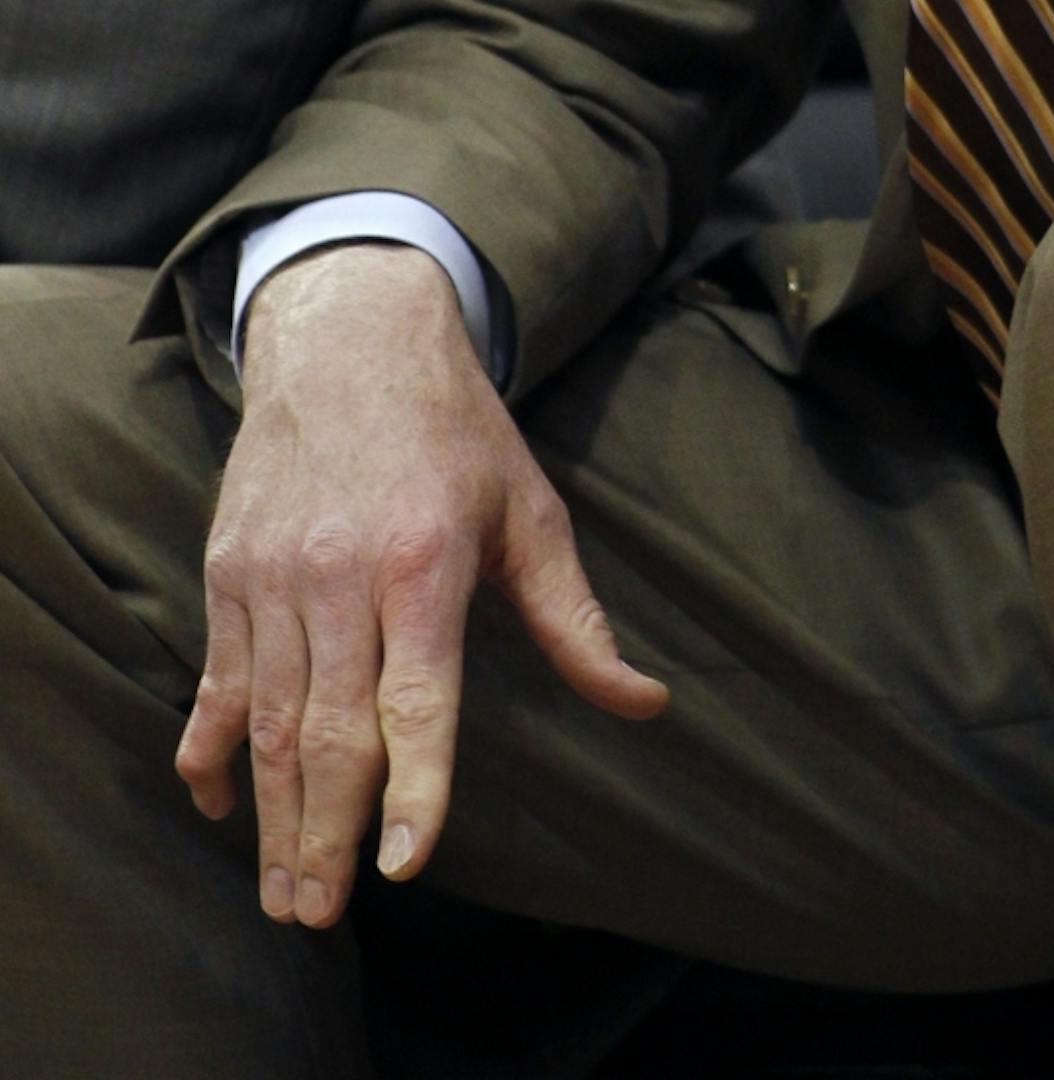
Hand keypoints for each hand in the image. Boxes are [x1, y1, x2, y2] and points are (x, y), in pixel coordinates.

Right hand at [175, 245, 665, 929]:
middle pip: (332, 730)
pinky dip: (212, 751)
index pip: (417, 698)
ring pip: (269, 721)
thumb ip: (576, 620)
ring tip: (283, 893)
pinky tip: (219, 806)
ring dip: (272, 816)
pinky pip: (217, 682)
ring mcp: (275, 575)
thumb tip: (645, 704)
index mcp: (425, 560)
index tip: (404, 863)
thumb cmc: (455, 428)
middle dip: (327, 832)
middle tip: (323, 914)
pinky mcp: (229, 571)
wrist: (349, 334)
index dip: (412, 786)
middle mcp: (341, 574)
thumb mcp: (530, 508)